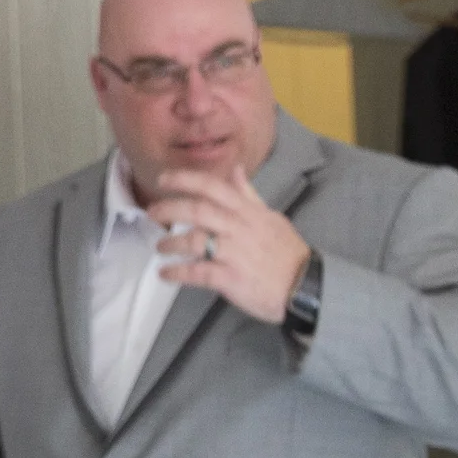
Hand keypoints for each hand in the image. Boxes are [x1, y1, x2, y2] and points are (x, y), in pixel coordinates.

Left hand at [148, 167, 311, 324]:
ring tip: (160, 247)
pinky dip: (179, 273)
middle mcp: (239, 228)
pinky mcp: (231, 279)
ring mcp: (234, 253)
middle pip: (198, 210)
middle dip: (170, 208)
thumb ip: (249, 196)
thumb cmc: (286, 252)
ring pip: (195, 240)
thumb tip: (236, 171)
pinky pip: (199, 273)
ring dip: (171, 242)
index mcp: (247, 211)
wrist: (305, 286)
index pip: (213, 187)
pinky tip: (165, 274)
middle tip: (152, 213)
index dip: (185, 180)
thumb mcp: (271, 217)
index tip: (163, 179)